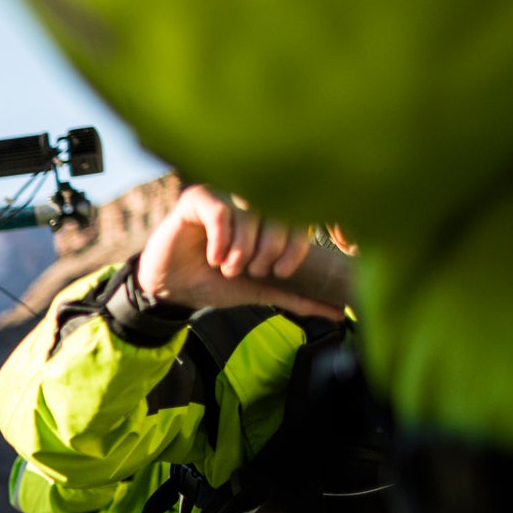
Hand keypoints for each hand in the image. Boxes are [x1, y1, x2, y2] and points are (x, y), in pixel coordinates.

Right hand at [136, 185, 344, 318]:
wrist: (172, 290)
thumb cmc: (214, 284)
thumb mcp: (261, 291)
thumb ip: (299, 298)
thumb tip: (341, 314)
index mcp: (270, 218)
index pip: (300, 220)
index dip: (295, 248)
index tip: (280, 273)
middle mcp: (249, 202)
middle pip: (277, 216)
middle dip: (266, 252)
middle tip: (247, 270)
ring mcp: (225, 197)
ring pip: (249, 215)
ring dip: (241, 250)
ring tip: (226, 266)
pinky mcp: (197, 199)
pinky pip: (221, 211)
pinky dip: (222, 239)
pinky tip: (214, 257)